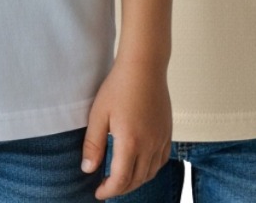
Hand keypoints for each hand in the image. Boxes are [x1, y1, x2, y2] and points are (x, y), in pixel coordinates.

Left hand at [82, 57, 170, 198]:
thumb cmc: (119, 86)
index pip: (121, 180)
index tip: (98, 193)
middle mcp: (149, 145)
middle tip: (106, 188)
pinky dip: (150, 170)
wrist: (144, 65)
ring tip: (121, 179)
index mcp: (131, 142)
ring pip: (151, 173)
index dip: (108, 190)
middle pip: (137, 180)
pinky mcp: (167, 132)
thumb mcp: (98, 113)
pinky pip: (162, 160)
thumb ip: (93, 143)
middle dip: (121, 189)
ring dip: (136, 181)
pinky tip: (141, 166)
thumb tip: (88, 169)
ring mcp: (161, 139)